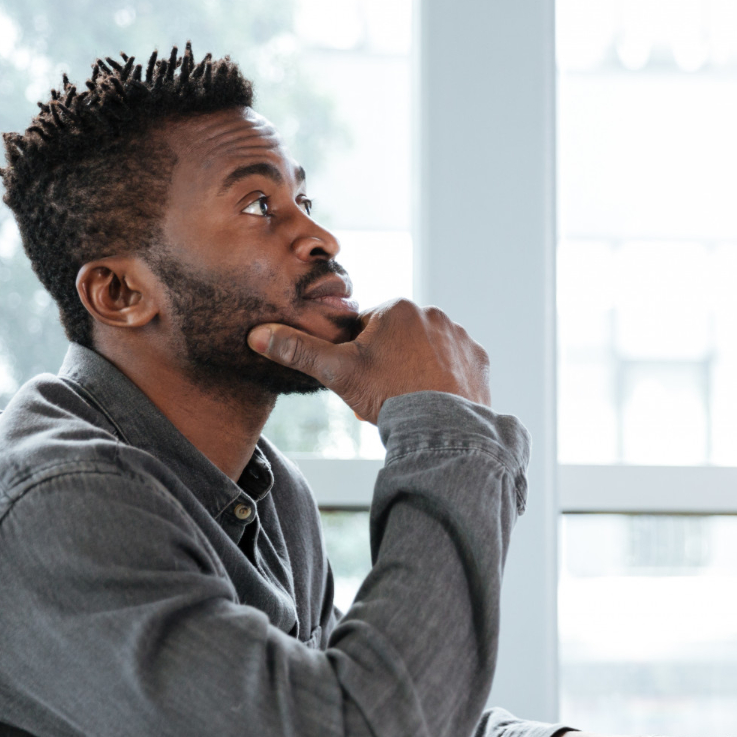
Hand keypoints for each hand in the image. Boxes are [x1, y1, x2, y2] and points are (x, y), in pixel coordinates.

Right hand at [247, 299, 489, 422]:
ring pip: (427, 352)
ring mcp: (461, 336)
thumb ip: (299, 350)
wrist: (441, 428)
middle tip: (385, 395)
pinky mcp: (479, 359)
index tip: (363, 381)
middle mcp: (433, 313)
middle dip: (388, 364)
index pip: (366, 329)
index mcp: (397, 308)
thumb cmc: (388, 396)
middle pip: (398, 340)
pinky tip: (436, 400)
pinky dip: (446, 380)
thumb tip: (257, 334)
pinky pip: (456, 366)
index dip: (358, 358)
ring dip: (417, 371)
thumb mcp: (337, 373)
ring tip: (411, 400)